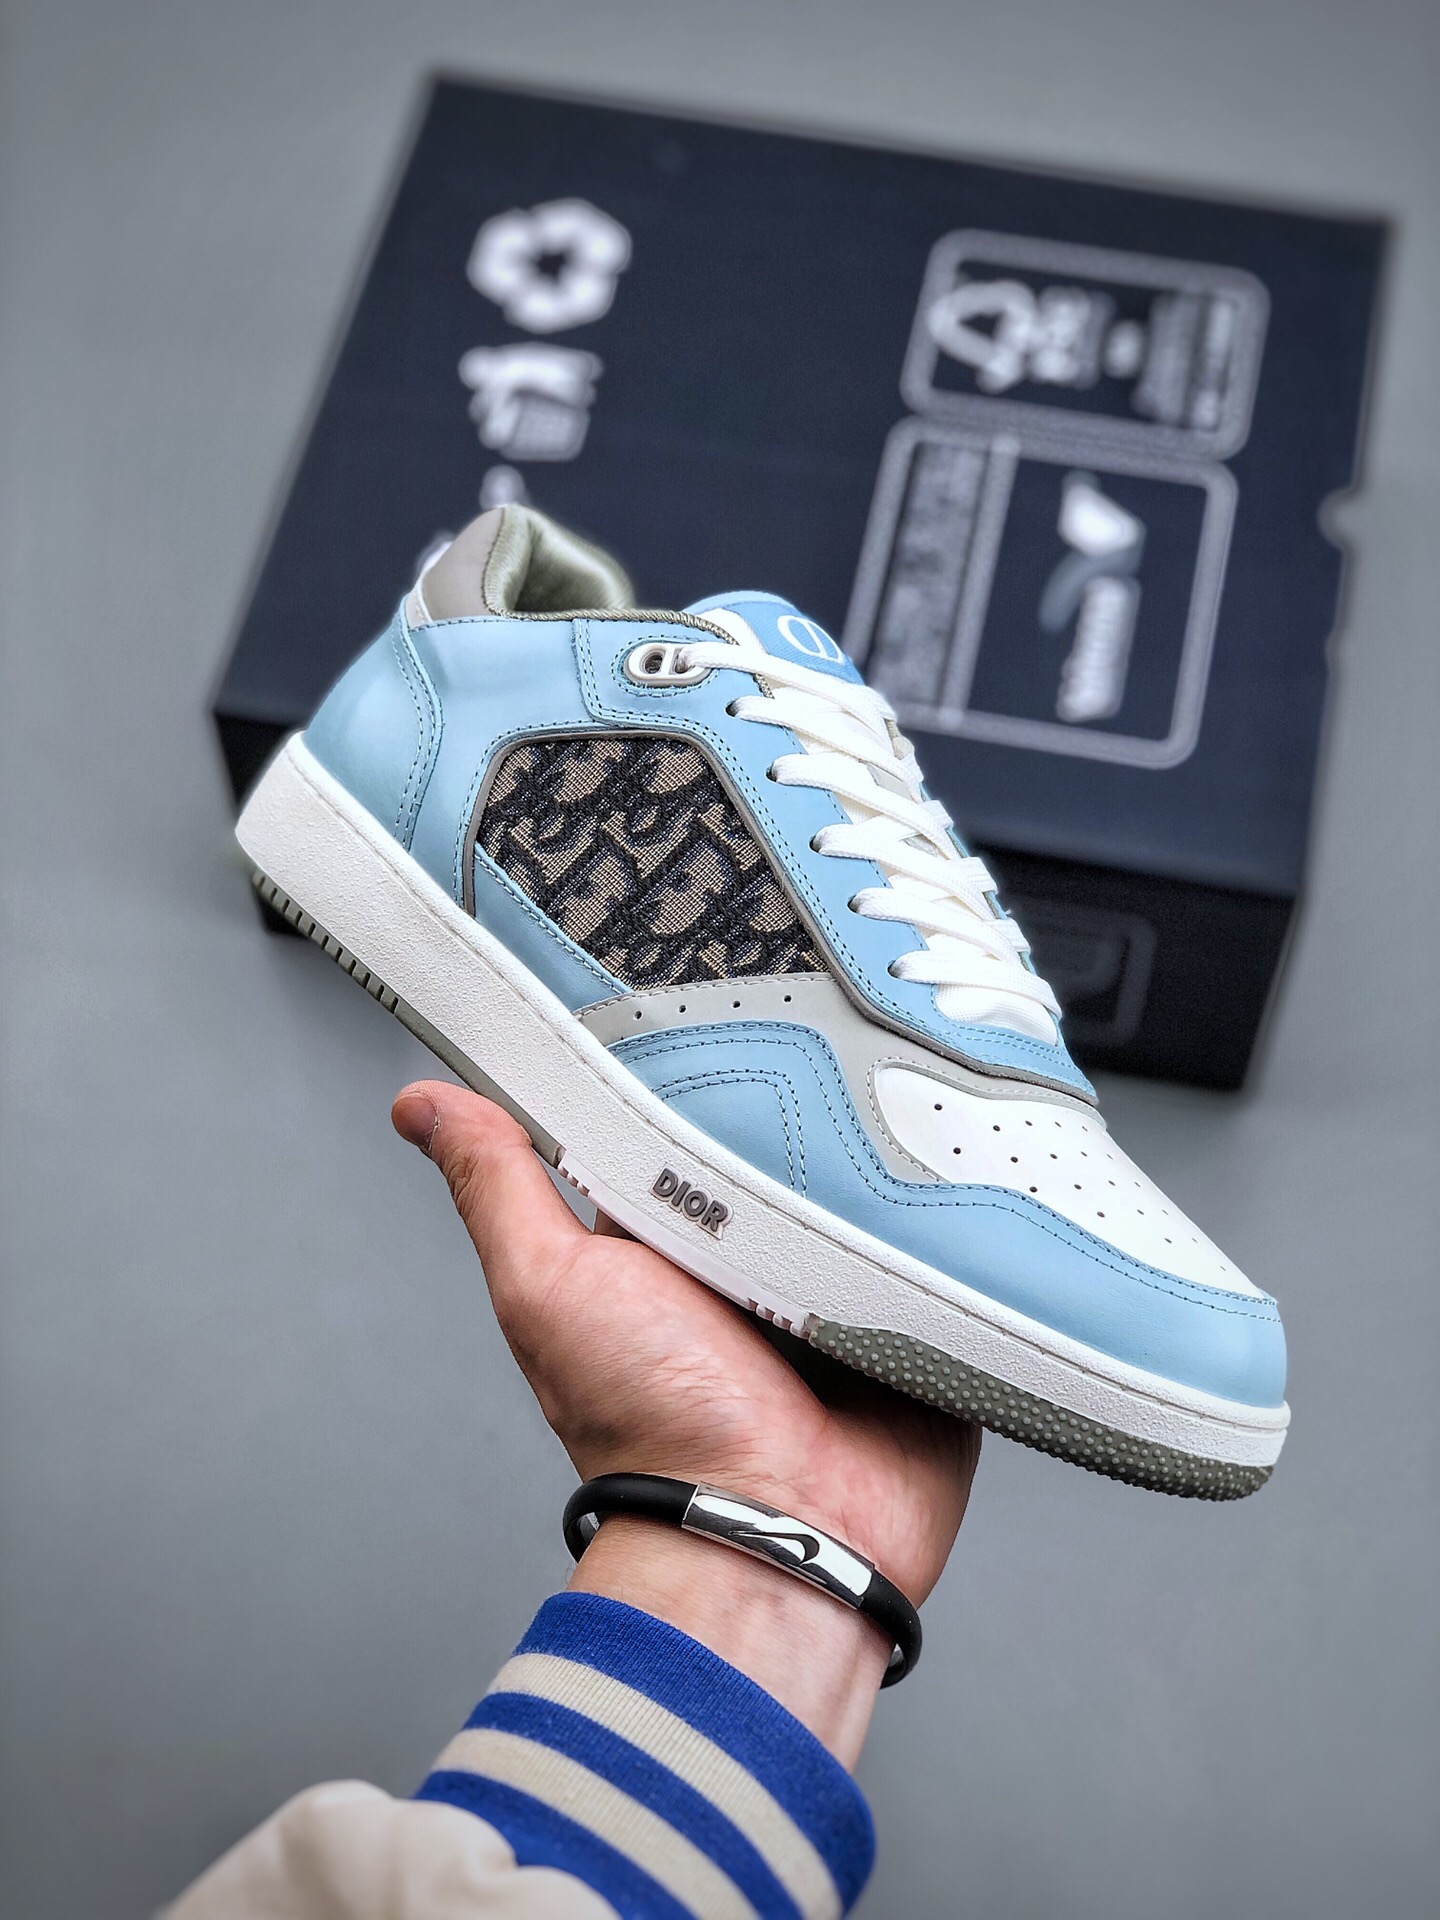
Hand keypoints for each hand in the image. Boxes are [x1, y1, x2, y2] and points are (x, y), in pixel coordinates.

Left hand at [393, 1081, 980, 1762]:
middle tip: (823, 1013)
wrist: (776, 1534)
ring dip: (884, 1139)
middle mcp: (753, 1251)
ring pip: (869, 1172)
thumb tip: (420, 1104)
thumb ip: (498, 1187)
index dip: (682, 1049)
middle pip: (780, 1131)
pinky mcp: (918, 1308)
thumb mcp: (549, 1286)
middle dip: (801, 1082)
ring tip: (900, 1075)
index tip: (702, 979)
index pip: (673, 1112)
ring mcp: (840, 1279)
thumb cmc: (651, 1426)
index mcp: (665, 1234)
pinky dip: (950, 1204)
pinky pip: (945, 1235)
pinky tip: (960, 1150)